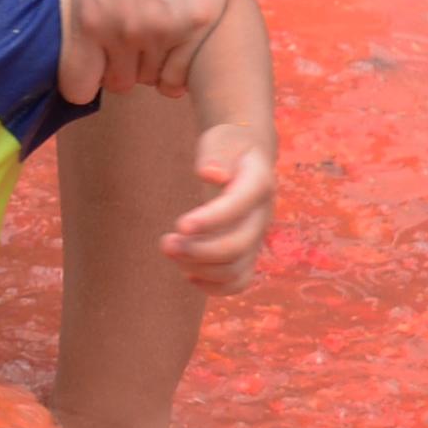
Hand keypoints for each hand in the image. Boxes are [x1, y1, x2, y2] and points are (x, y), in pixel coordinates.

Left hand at [35, 0, 233, 99]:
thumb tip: (16, 4)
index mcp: (86, 18)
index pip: (77, 87)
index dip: (80, 78)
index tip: (87, 64)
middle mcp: (125, 31)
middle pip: (118, 84)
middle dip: (115, 66)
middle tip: (121, 39)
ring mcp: (167, 30)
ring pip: (152, 78)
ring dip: (148, 62)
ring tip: (148, 30)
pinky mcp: (201, 22)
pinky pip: (184, 72)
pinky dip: (177, 64)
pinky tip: (173, 41)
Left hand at [162, 122, 274, 291]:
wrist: (245, 159)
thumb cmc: (227, 147)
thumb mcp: (221, 140)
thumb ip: (216, 155)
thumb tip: (210, 174)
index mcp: (259, 183)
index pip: (238, 206)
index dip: (211, 219)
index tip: (180, 224)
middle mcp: (262, 216)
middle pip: (238, 245)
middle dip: (199, 250)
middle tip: (165, 243)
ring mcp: (257, 237)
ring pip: (236, 269)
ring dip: (199, 267)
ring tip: (170, 250)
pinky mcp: (248, 252)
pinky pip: (239, 281)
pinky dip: (214, 286)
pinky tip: (187, 273)